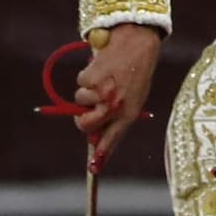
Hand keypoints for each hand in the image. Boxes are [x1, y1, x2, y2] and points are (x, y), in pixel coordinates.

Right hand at [74, 23, 160, 164]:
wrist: (136, 47)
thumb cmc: (135, 75)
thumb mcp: (133, 99)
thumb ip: (116, 116)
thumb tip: (94, 134)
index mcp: (128, 113)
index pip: (112, 139)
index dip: (102, 154)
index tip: (93, 168)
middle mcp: (114, 106)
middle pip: (85, 125)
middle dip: (82, 120)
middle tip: (85, 112)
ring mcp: (101, 93)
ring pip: (80, 101)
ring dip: (87, 92)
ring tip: (104, 80)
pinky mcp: (90, 78)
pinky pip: (80, 83)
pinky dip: (87, 77)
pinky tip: (101, 69)